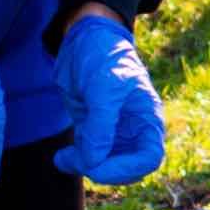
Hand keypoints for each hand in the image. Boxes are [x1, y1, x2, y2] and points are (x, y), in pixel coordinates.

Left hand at [56, 11, 167, 185]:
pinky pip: (88, 156)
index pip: (148, 157)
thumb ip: (101, 125)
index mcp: (147, 118)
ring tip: (63, 158)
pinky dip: (75, 161)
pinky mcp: (94, 131)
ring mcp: (114, 132)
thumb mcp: (104, 87)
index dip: (128, 169)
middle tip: (79, 160)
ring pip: (106, 165)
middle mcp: (134, 129)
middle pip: (127, 168)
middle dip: (103, 169)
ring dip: (85, 166)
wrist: (83, 40)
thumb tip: (94, 162)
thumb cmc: (103, 56)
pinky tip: (60, 158)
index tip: (100, 167)